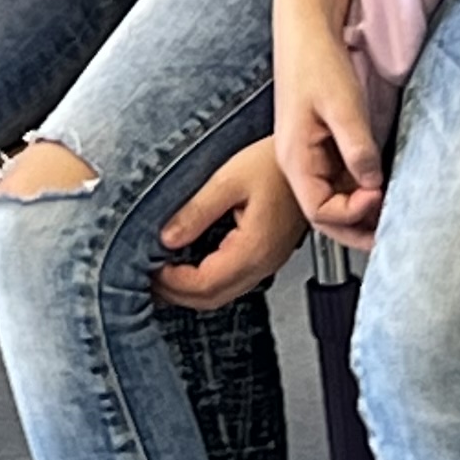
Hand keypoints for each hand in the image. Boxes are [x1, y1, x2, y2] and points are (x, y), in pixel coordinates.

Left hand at [152, 136, 309, 307]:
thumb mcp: (228, 180)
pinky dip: (206, 280)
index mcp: (254, 247)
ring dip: (190, 290)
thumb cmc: (275, 165)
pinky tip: (188, 264)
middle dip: (176, 293)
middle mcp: (263, 262)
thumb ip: (196, 212)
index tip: (149, 269)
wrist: (312, 161)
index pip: (205, 284)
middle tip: (148, 277)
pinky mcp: (266, 254)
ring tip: (162, 273)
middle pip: (213, 298)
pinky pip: (232, 280)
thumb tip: (167, 238)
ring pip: (223, 294)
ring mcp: (267, 262)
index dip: (172, 283)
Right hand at [270, 0, 386, 247]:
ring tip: (392, 218)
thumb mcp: (342, 105)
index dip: (353, 212)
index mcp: (294, 158)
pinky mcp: (323, 144)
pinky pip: (341, 179)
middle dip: (357, 229)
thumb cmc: (314, 60)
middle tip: (392, 239)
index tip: (380, 194)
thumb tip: (374, 183)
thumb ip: (358, 148)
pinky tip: (383, 190)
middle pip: (326, 215)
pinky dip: (361, 191)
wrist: (306, 29)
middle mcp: (299, 162)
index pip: (321, 210)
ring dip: (361, 213)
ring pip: (335, 199)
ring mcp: (311, 155)